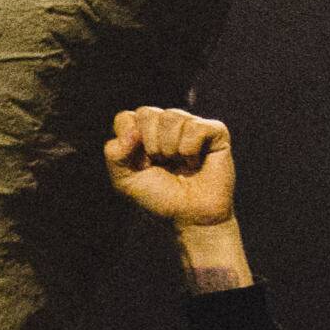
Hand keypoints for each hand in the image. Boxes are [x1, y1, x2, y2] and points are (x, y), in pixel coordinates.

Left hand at [106, 107, 249, 288]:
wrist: (191, 217)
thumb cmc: (160, 197)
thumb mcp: (125, 180)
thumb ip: (114, 155)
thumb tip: (133, 131)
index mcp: (142, 132)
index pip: (125, 118)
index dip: (130, 144)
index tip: (141, 164)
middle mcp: (166, 125)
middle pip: (146, 113)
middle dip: (150, 145)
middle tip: (162, 163)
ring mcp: (190, 126)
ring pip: (171, 116)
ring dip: (170, 147)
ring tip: (178, 163)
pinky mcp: (215, 132)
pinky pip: (196, 126)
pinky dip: (190, 149)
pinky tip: (195, 162)